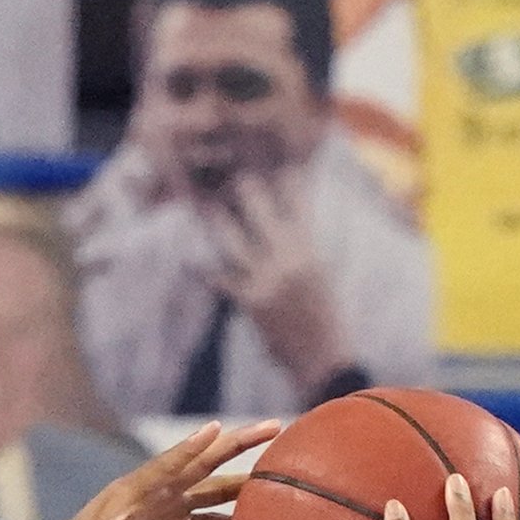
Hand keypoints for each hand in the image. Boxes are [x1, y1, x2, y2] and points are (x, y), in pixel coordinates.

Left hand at [24, 420, 280, 519]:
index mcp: (130, 494)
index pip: (167, 465)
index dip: (192, 448)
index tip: (218, 427)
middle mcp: (152, 496)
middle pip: (202, 465)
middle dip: (237, 445)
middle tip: (274, 427)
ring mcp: (162, 512)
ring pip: (210, 490)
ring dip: (243, 481)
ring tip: (281, 472)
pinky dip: (231, 519)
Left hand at [206, 173, 349, 392]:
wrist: (322, 357)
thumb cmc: (326, 316)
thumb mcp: (320, 275)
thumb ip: (301, 249)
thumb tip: (286, 227)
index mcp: (310, 251)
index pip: (299, 206)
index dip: (289, 182)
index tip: (279, 162)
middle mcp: (288, 260)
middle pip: (262, 215)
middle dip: (247, 192)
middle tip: (233, 173)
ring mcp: (266, 279)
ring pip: (235, 242)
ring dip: (218, 223)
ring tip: (205, 207)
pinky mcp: (250, 301)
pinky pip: (223, 280)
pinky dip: (209, 272)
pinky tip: (194, 264)